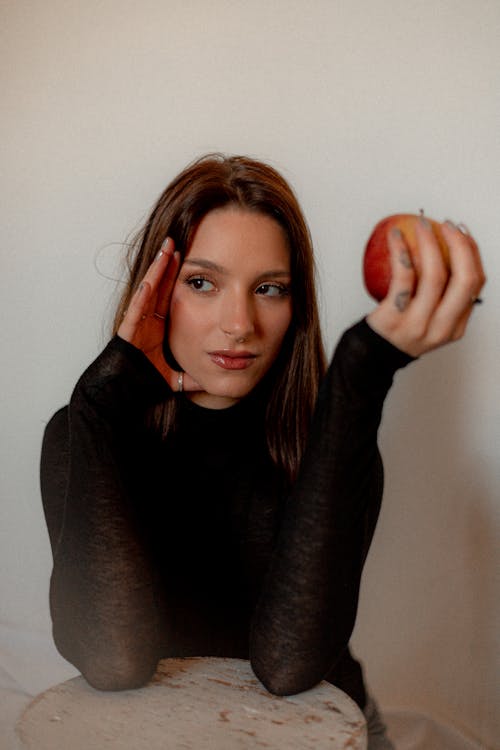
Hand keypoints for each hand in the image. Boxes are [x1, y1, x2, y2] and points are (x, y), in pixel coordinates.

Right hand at [117, 238, 201, 391]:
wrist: (118, 397)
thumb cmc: (141, 386)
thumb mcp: (174, 380)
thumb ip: (191, 378)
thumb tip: (211, 382)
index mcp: (154, 330)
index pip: (167, 298)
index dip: (174, 279)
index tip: (185, 260)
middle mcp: (144, 323)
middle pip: (157, 288)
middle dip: (165, 266)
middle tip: (175, 243)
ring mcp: (135, 326)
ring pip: (146, 292)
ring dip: (156, 271)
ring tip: (165, 250)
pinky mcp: (127, 333)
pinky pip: (135, 311)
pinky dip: (143, 296)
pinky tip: (150, 281)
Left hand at [367, 218, 485, 356]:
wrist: (371, 354)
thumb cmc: (400, 329)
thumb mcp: (431, 320)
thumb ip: (444, 296)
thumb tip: (452, 248)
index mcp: (455, 327)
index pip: (475, 284)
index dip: (473, 253)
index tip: (462, 232)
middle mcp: (441, 328)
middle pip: (464, 280)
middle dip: (461, 245)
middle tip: (448, 225)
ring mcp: (418, 325)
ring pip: (434, 276)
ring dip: (430, 243)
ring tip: (422, 224)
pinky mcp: (393, 318)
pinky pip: (402, 277)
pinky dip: (401, 252)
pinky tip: (396, 236)